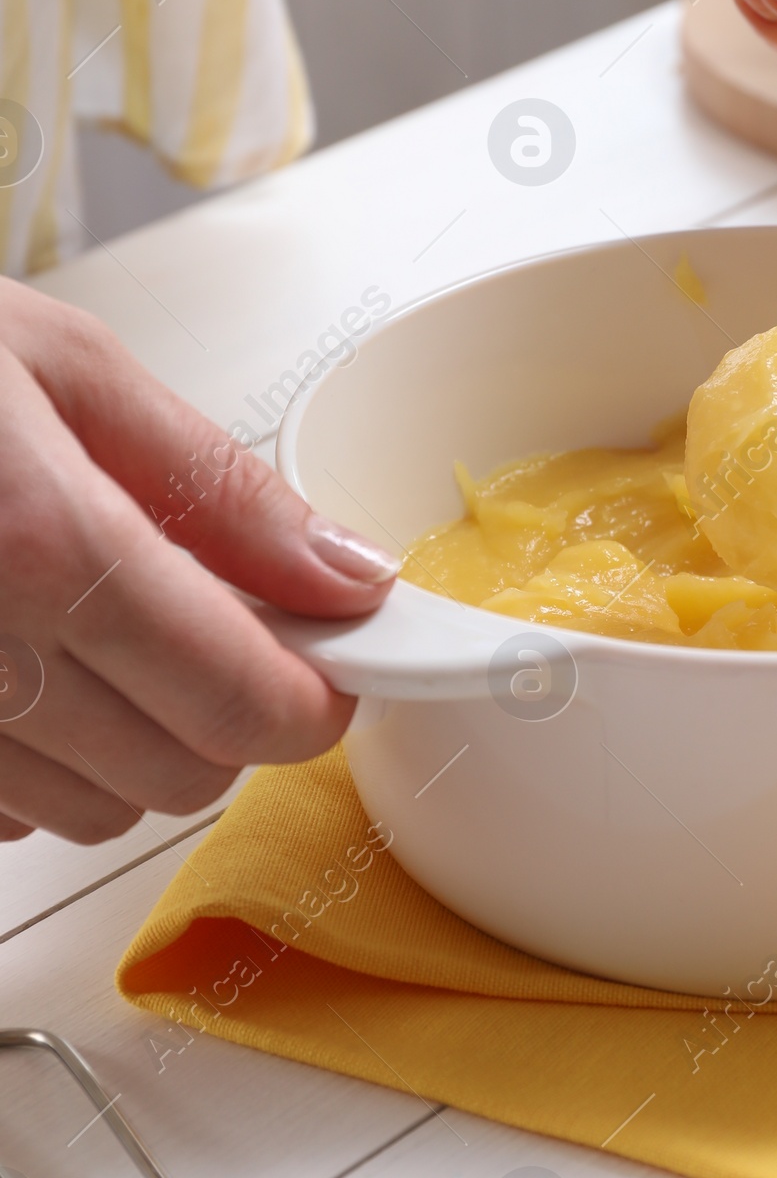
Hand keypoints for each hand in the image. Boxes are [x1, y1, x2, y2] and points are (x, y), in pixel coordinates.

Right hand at [0, 283, 397, 844]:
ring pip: (88, 810)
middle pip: (179, 777)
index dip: (314, 696)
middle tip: (204, 619)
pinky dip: (22, 757)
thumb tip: (343, 571)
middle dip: (223, 713)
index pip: (244, 702)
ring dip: (121, 740)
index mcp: (39, 545)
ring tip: (74, 618)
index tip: (330, 660)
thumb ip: (218, 488)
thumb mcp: (60, 368)